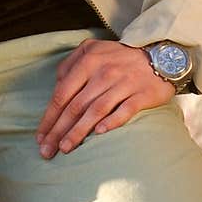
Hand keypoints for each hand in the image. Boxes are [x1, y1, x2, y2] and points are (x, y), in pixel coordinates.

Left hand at [35, 38, 175, 157]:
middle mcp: (103, 72)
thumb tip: (56, 88)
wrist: (160, 56)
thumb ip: (71, 65)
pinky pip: (124, 111)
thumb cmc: (120, 58)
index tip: (40, 137)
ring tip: (65, 148)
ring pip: (95, 110)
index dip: (49, 117)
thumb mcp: (92, 50)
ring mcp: (123, 83)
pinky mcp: (142, 94)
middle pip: (75, 105)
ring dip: (78, 131)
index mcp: (88, 60)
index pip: (62, 93)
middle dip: (58, 130)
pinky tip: (99, 134)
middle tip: (47, 150)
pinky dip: (111, 122)